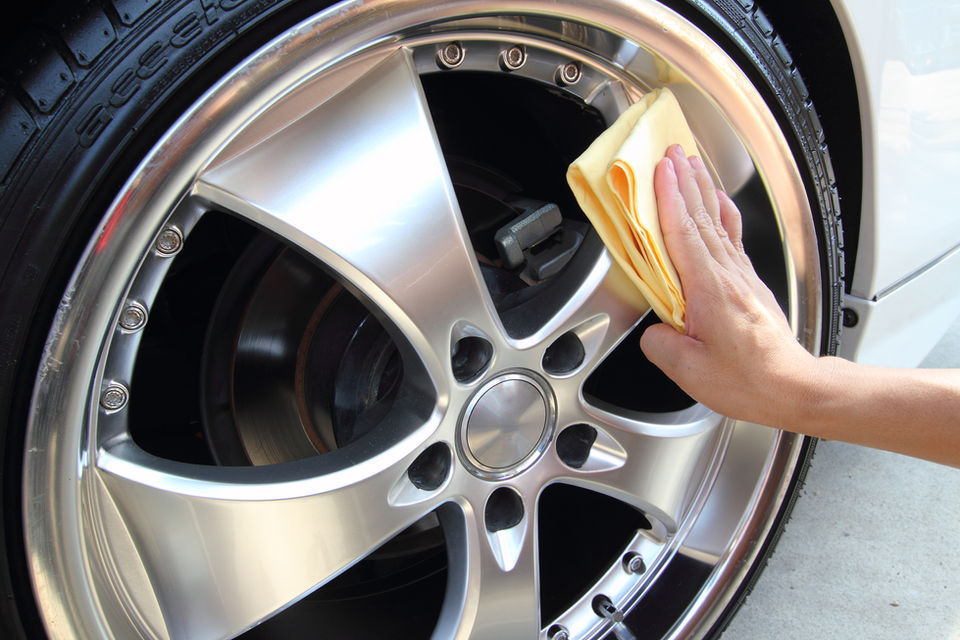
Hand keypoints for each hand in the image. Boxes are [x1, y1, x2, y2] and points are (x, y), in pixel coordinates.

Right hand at [639, 145, 817, 425]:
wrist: (794, 388)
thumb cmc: (749, 380)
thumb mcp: (689, 370)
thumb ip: (661, 344)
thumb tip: (654, 332)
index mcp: (709, 290)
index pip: (684, 233)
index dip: (669, 199)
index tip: (660, 170)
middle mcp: (728, 275)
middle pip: (702, 218)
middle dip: (685, 182)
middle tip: (673, 152)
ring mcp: (742, 277)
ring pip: (718, 223)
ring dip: (702, 190)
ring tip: (692, 165)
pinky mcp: (749, 285)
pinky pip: (732, 238)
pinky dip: (722, 214)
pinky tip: (719, 204)